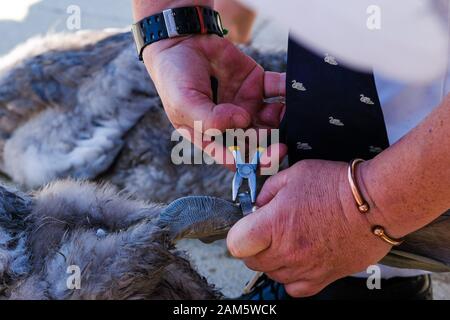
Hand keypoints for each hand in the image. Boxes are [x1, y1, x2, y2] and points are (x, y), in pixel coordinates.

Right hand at [143, 36, 285, 168]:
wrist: (181, 42)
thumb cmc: (175, 79)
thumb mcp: (185, 105)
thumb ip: (211, 120)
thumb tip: (242, 121)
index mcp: (214, 137)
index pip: (239, 158)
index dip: (257, 162)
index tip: (272, 155)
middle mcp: (233, 125)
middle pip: (260, 141)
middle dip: (275, 142)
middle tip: (285, 139)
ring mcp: (247, 104)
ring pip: (274, 119)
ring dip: (286, 118)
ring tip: (292, 111)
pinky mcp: (257, 83)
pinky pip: (279, 90)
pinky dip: (289, 91)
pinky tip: (295, 90)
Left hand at [226, 160, 391, 296]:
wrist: (376, 202)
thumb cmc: (337, 185)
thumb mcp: (295, 175)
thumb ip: (268, 191)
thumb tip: (257, 206)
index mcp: (275, 224)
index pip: (236, 243)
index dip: (239, 233)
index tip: (248, 225)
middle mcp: (287, 251)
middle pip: (252, 261)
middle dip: (255, 244)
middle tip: (270, 230)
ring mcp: (305, 268)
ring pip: (272, 274)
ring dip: (274, 259)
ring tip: (290, 240)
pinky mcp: (323, 278)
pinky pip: (295, 289)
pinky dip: (292, 277)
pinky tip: (300, 259)